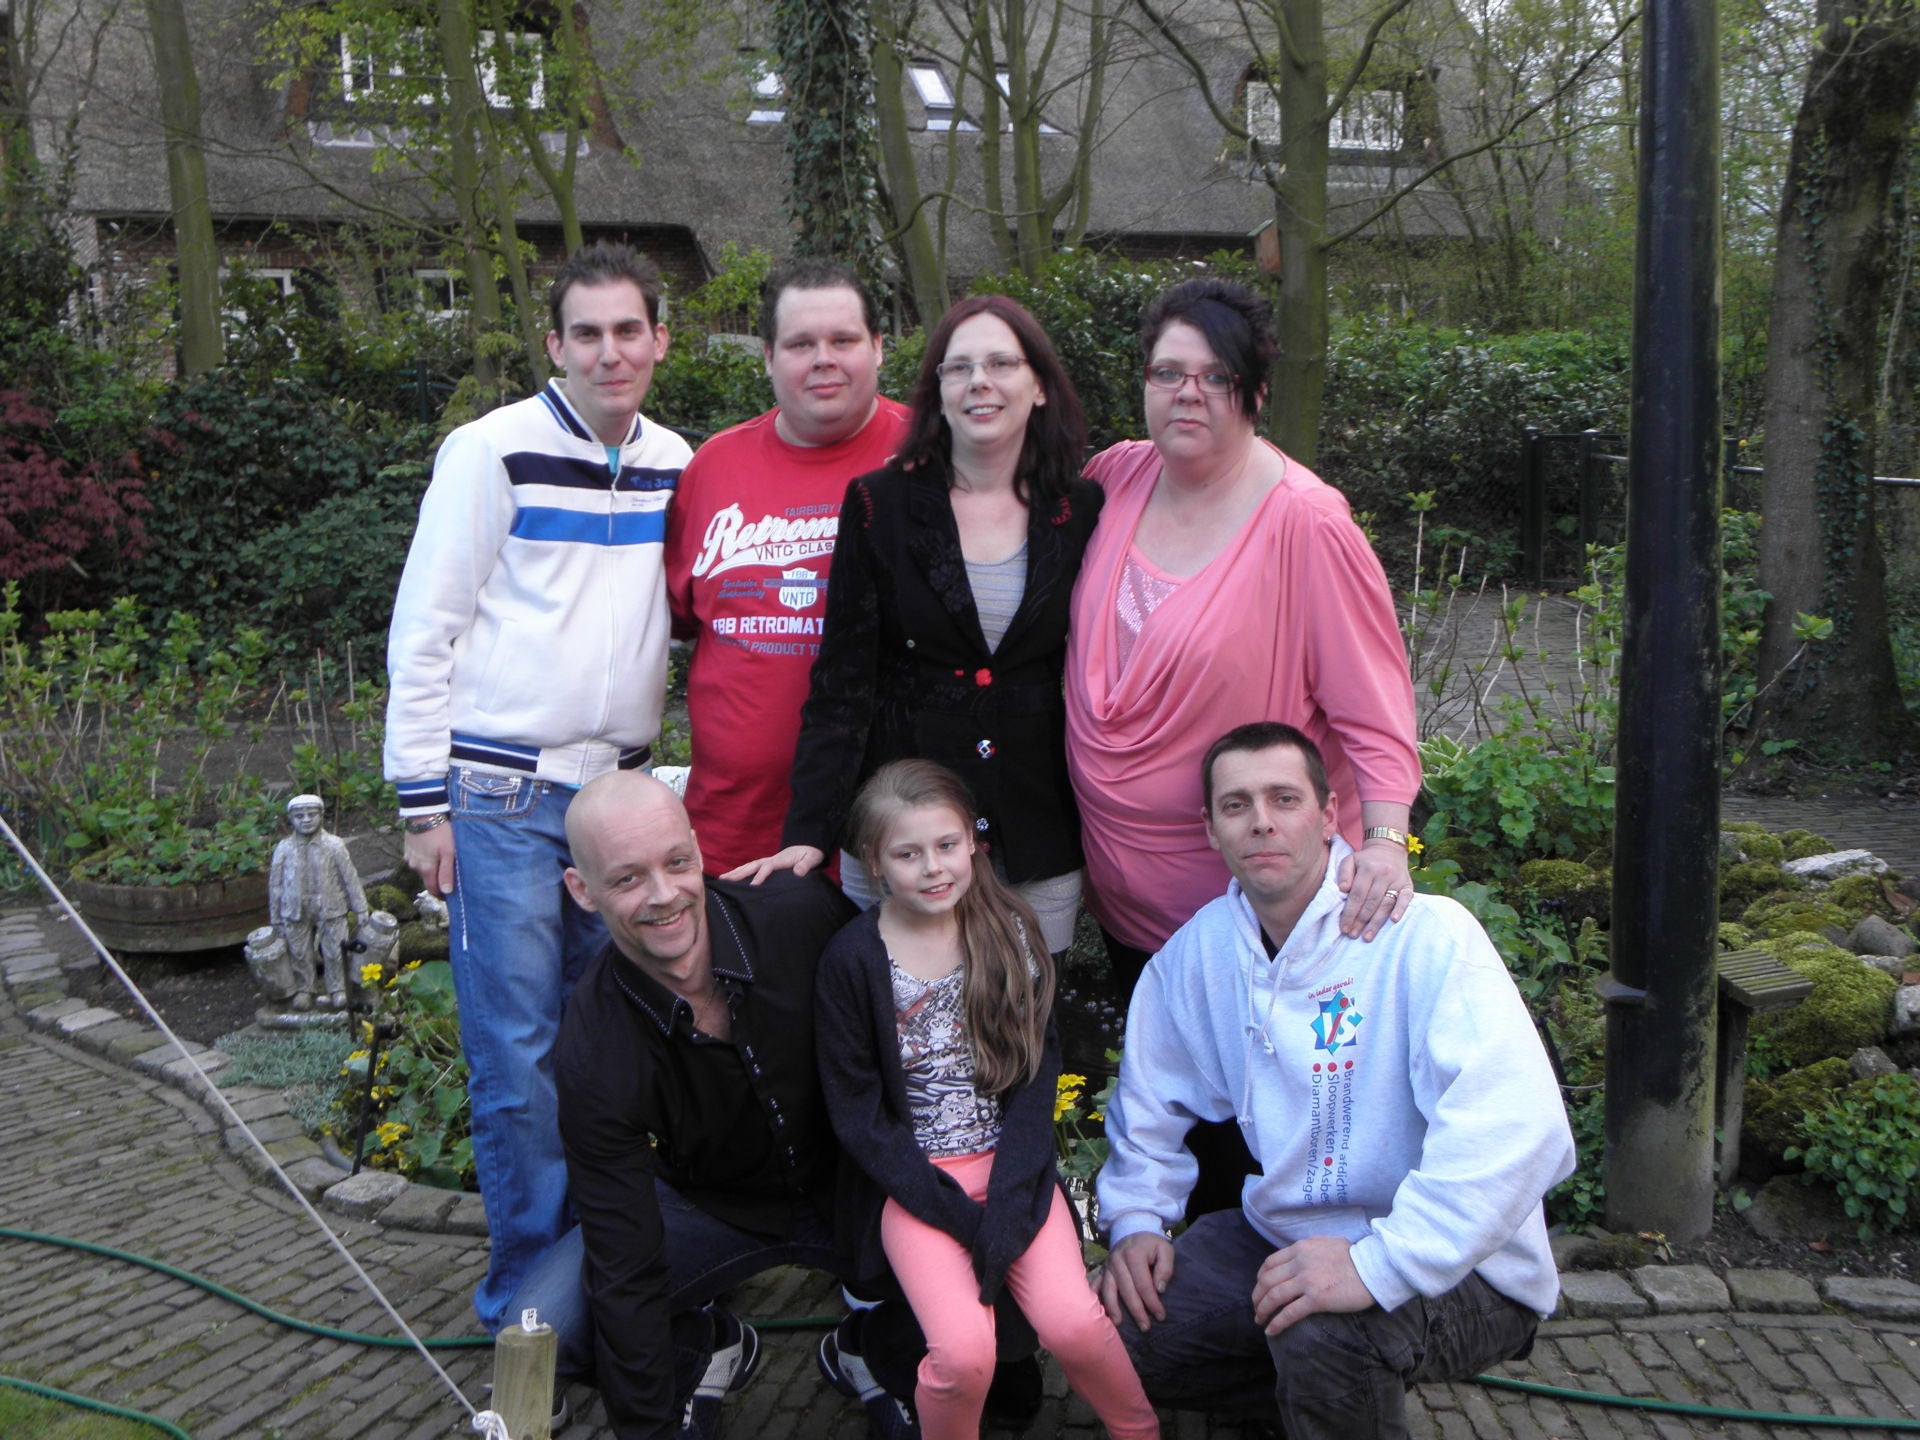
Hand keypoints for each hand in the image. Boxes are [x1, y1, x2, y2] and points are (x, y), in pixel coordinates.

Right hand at [404, 821, 456, 898]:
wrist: (423, 813)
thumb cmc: (440, 832)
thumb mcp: (448, 852)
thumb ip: (446, 872)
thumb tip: (446, 891)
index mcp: (426, 869)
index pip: (432, 889)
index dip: (441, 894)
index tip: (450, 894)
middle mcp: (415, 866)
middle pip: (427, 879)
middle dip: (437, 880)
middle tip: (450, 875)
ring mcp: (409, 857)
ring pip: (422, 868)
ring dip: (430, 868)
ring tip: (442, 860)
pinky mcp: (408, 848)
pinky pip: (417, 858)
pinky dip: (424, 858)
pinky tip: (432, 850)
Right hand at [720, 845, 825, 885]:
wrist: (809, 845)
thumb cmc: (811, 854)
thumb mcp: (813, 858)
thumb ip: (806, 865)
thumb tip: (797, 872)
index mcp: (781, 859)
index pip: (767, 867)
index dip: (760, 876)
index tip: (753, 886)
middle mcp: (771, 859)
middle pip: (753, 866)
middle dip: (739, 873)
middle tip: (725, 880)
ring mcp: (768, 861)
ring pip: (749, 866)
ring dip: (736, 872)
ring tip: (722, 879)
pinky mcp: (767, 864)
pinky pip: (752, 868)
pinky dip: (741, 872)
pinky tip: (732, 879)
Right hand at [1098, 1231, 1174, 1330]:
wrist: (1132, 1229)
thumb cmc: (1151, 1244)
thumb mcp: (1165, 1249)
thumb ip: (1166, 1268)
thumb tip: (1160, 1289)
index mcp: (1134, 1255)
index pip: (1144, 1285)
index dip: (1152, 1302)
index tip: (1161, 1316)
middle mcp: (1117, 1260)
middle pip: (1127, 1291)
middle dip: (1137, 1311)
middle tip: (1145, 1327)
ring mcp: (1107, 1266)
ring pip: (1108, 1290)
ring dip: (1113, 1308)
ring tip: (1119, 1324)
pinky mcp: (1102, 1270)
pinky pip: (1096, 1284)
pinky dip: (1095, 1297)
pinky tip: (1097, 1310)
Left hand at [1251, 1235, 1373, 1335]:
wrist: (1374, 1267)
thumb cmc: (1355, 1257)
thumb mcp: (1327, 1243)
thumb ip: (1310, 1248)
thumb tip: (1301, 1254)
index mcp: (1300, 1248)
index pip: (1270, 1263)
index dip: (1260, 1277)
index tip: (1260, 1288)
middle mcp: (1299, 1262)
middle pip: (1267, 1280)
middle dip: (1258, 1296)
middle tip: (1256, 1307)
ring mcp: (1307, 1281)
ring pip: (1274, 1296)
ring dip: (1263, 1310)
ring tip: (1260, 1320)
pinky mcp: (1316, 1299)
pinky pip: (1289, 1313)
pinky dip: (1277, 1323)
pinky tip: (1272, 1331)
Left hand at [1336, 841, 1410, 940]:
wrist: (1389, 849)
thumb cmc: (1365, 860)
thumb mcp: (1350, 860)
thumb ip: (1344, 874)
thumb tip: (1343, 890)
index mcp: (1368, 868)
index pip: (1357, 894)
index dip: (1350, 912)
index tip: (1344, 927)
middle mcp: (1384, 874)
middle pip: (1371, 902)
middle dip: (1360, 921)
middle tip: (1353, 935)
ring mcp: (1397, 880)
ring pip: (1386, 904)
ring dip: (1376, 922)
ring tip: (1367, 936)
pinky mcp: (1408, 885)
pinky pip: (1405, 899)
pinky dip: (1400, 910)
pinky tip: (1393, 921)